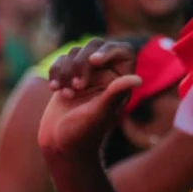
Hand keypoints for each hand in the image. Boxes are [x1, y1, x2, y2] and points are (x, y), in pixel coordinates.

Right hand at [38, 39, 141, 160]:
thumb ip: (115, 93)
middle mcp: (104, 76)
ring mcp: (84, 76)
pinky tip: (54, 89)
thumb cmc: (83, 134)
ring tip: (66, 94)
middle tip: (77, 87)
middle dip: (81, 62)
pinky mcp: (67, 78)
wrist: (60, 145)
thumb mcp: (99, 113)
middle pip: (95, 46)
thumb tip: (139, 80)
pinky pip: (61, 61)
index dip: (109, 50)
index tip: (94, 61)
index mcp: (119, 83)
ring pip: (75, 52)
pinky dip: (55, 72)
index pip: (123, 51)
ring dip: (66, 70)